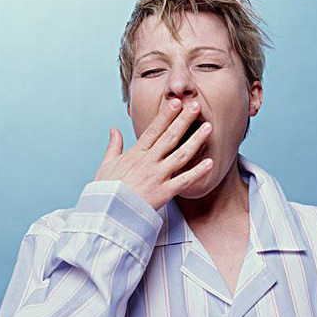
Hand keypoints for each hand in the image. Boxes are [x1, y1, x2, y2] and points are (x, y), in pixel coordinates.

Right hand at [94, 99, 212, 210]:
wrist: (106, 214)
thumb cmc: (107, 190)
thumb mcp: (106, 164)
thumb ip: (113, 146)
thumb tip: (114, 130)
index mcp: (136, 154)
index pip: (154, 130)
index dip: (166, 115)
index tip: (176, 102)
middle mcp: (149, 162)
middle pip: (170, 137)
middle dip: (184, 120)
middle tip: (196, 106)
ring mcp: (157, 176)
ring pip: (180, 155)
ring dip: (196, 141)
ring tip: (208, 128)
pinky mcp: (163, 193)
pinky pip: (183, 181)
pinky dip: (197, 172)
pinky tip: (210, 162)